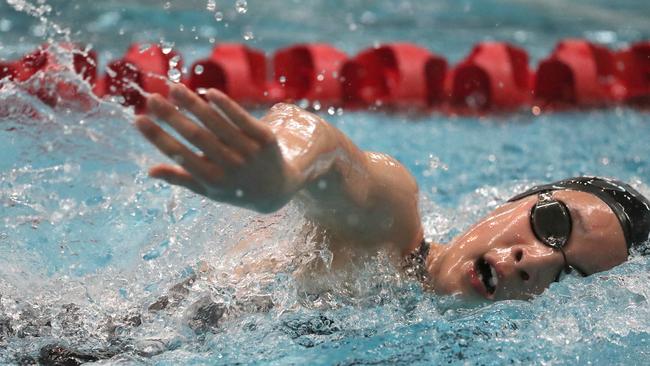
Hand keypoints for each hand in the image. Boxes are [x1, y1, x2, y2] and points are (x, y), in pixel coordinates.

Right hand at [135, 84, 298, 212]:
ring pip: (217, 123)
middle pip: (195, 136)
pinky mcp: (266, 138)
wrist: (277, 189)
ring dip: (193, 104)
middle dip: (171, 116)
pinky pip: (242, 118)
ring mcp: (249, 151)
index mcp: (212, 179)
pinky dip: (225, 105)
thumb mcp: (208, 189)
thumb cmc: (235, 188)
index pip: (179, 155)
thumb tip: (150, 171)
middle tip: (152, 98)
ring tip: (174, 88)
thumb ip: (181, 179)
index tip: (138, 119)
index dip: (157, 137)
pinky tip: (208, 92)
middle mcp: (231, 166)